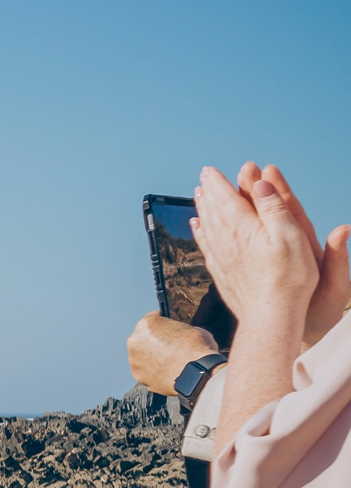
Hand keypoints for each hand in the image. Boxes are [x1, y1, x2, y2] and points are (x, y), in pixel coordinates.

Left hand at [127, 314, 218, 397]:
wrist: (198, 375)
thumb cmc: (197, 350)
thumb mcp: (192, 329)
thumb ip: (178, 330)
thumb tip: (178, 335)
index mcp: (146, 324)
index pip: (153, 319)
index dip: (163, 324)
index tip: (168, 329)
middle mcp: (135, 341)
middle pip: (144, 338)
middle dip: (155, 342)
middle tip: (170, 347)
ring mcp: (134, 361)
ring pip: (142, 356)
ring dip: (152, 358)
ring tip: (169, 362)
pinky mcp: (139, 376)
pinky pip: (146, 371)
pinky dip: (154, 372)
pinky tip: (167, 372)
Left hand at [194, 163, 320, 340]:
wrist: (270, 316)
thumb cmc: (287, 278)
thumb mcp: (290, 235)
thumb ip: (273, 207)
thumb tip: (259, 182)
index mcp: (242, 227)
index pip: (224, 197)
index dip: (217, 182)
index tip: (209, 170)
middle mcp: (225, 241)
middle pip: (212, 210)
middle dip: (208, 192)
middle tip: (203, 179)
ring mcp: (220, 258)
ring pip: (206, 226)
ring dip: (202, 209)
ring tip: (198, 197)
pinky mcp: (220, 273)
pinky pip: (205, 245)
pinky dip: (199, 232)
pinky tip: (197, 228)